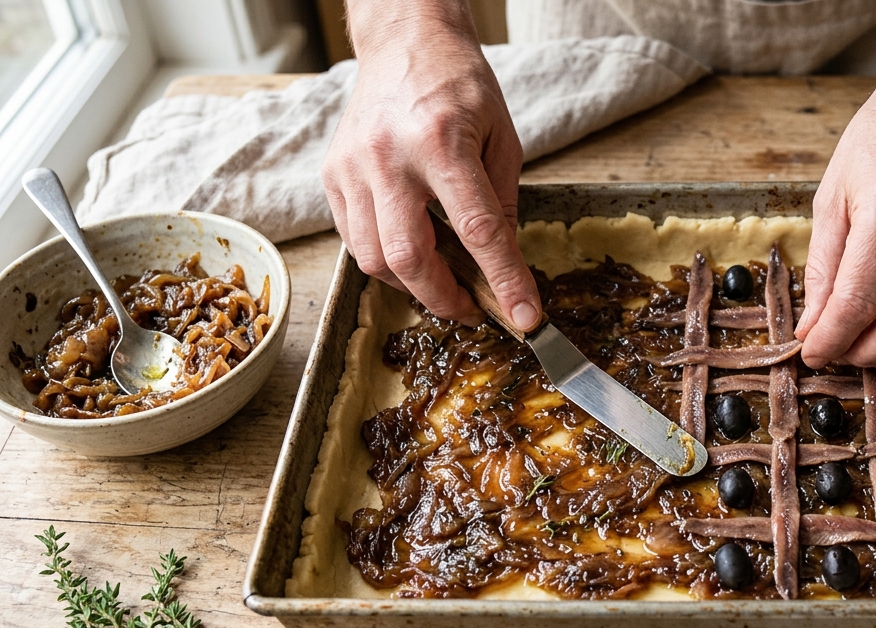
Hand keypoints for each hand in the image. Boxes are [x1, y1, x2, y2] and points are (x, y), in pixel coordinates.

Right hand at [322, 3, 540, 330]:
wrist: (405, 43)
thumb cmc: (460, 87)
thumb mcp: (502, 139)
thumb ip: (503, 204)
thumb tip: (505, 265)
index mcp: (443, 143)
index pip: (478, 230)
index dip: (504, 281)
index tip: (524, 318)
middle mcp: (390, 157)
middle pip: (409, 257)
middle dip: (444, 298)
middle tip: (473, 308)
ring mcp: (353, 167)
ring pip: (373, 259)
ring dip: (412, 286)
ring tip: (442, 284)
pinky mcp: (332, 174)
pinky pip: (353, 240)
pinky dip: (383, 262)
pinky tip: (410, 256)